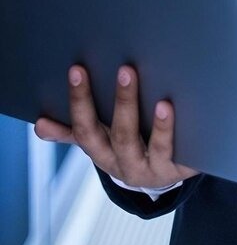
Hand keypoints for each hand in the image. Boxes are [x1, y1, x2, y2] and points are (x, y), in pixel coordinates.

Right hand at [34, 65, 198, 185]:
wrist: (160, 174)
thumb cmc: (127, 147)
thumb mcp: (99, 142)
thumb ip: (72, 132)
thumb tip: (39, 124)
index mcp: (103, 154)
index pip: (86, 129)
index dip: (80, 101)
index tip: (77, 69)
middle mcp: (127, 165)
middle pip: (122, 136)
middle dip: (124, 103)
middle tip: (126, 70)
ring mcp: (155, 169)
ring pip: (156, 148)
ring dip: (160, 127)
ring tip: (163, 103)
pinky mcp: (182, 169)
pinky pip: (185, 156)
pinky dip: (187, 139)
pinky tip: (189, 119)